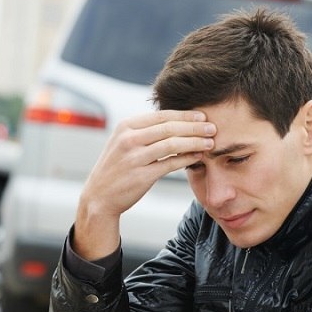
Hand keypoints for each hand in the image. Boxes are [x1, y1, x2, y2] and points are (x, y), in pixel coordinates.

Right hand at [73, 110, 215, 259]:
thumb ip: (144, 132)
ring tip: (210, 142)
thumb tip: (175, 122)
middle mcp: (128, 139)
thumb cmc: (116, 169)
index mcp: (125, 127)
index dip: (185, 115)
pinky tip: (198, 156)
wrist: (99, 196)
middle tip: (213, 127)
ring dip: (195, 141)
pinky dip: (187, 158)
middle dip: (194, 126)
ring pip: (173, 144)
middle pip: (169, 127)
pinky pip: (170, 163)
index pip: (161, 115)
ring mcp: (134, 158)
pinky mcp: (142, 176)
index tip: (202, 116)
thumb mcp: (122, 143)